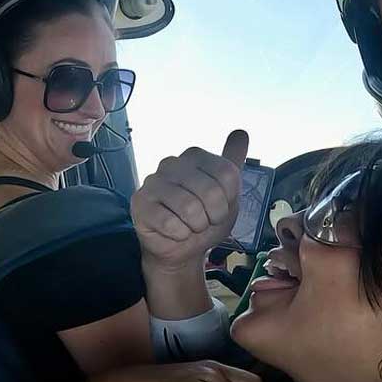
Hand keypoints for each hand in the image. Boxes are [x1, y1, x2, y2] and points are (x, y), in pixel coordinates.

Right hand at [131, 130, 249, 272]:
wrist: (181, 249)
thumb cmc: (204, 218)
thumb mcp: (228, 193)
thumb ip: (233, 162)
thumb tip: (241, 132)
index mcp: (195, 156)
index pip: (228, 174)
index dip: (229, 200)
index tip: (219, 206)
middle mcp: (172, 163)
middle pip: (211, 192)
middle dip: (213, 216)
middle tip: (204, 220)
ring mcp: (153, 181)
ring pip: (190, 208)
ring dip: (196, 226)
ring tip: (189, 225)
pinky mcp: (140, 203)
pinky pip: (170, 223)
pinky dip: (179, 235)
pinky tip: (173, 232)